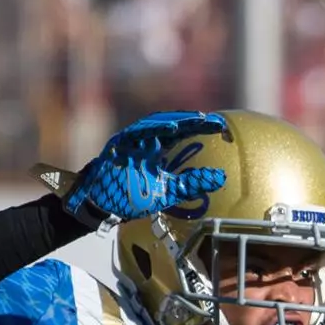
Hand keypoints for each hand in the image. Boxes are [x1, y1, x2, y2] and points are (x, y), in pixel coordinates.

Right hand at [54, 111, 229, 227]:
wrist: (102, 205)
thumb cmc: (133, 195)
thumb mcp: (169, 191)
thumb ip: (193, 183)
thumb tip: (222, 178)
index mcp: (157, 147)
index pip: (182, 132)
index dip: (200, 127)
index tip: (221, 128)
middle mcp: (145, 139)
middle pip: (171, 123)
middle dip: (192, 120)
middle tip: (213, 121)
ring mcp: (131, 140)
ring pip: (155, 123)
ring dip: (177, 120)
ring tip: (198, 120)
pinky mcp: (118, 144)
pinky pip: (136, 132)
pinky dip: (154, 129)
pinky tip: (172, 128)